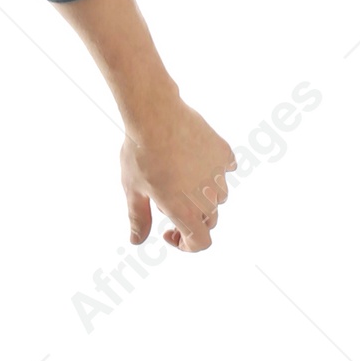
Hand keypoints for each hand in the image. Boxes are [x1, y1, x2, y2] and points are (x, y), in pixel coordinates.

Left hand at [120, 98, 236, 252]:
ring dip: (204, 195)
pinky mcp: (224, 153)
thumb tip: (137, 240)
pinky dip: (214, 170)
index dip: (186, 245)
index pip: (201, 243)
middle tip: (168, 201)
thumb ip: (138, 219)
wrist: (155, 115)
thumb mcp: (133, 190)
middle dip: (191, 218)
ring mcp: (219, 174)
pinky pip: (226, 169)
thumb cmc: (140, 154)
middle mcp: (208, 196)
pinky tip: (195, 159)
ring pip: (219, 196)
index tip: (169, 232)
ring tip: (180, 177)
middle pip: (209, 220)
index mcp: (185, 211)